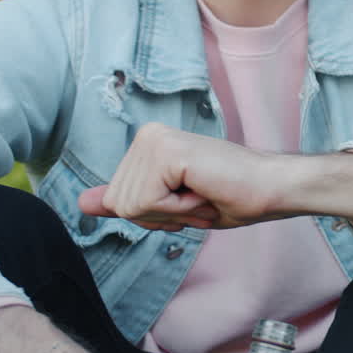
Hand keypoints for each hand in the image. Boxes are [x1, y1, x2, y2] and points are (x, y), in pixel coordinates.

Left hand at [77, 123, 352, 231]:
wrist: (271, 188)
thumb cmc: (232, 197)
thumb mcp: (171, 205)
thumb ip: (128, 201)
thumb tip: (81, 203)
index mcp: (147, 144)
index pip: (118, 201)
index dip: (154, 216)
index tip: (191, 199)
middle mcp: (146, 135)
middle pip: (119, 204)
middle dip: (160, 216)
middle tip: (200, 198)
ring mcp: (155, 140)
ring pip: (130, 207)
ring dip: (171, 214)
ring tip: (203, 194)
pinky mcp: (166, 152)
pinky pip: (146, 204)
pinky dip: (177, 210)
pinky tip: (202, 192)